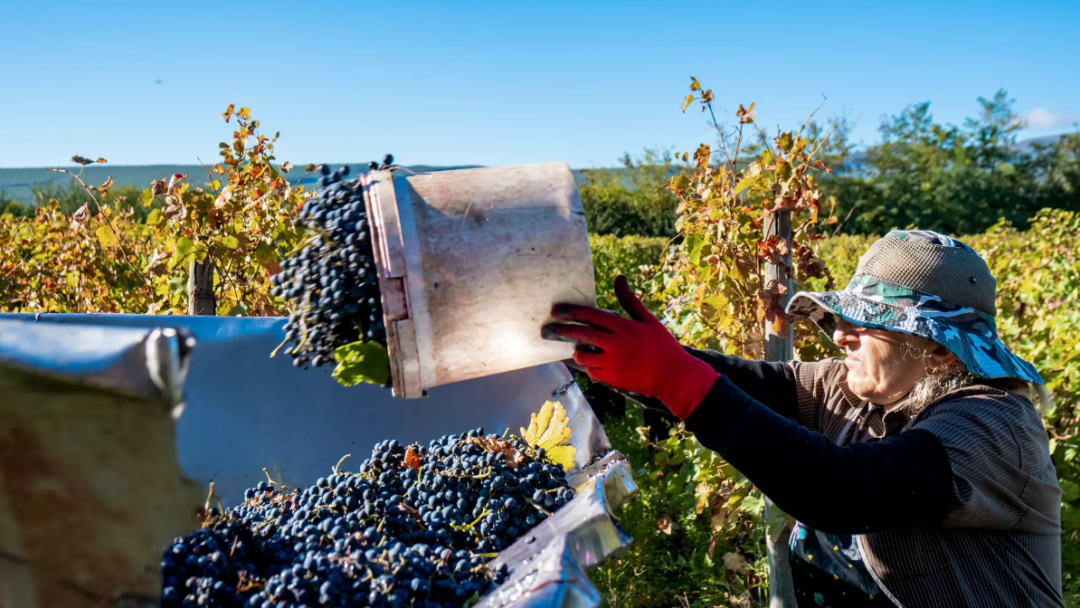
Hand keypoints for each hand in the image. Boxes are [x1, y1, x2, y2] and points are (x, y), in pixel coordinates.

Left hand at [543, 276, 718, 419]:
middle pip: (582, 334)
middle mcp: (615, 345)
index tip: (557, 311)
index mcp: (624, 328)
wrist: (673, 377)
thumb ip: (629, 300)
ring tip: (580, 348)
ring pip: (583, 355)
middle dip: (565, 330)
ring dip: (578, 351)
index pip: (591, 316)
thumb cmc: (663, 346)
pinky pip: (591, 371)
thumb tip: (618, 278)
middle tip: (553, 327)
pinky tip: (594, 362)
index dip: (572, 312)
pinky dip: (589, 366)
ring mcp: (611, 364)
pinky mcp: (611, 379)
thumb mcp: (648, 320)